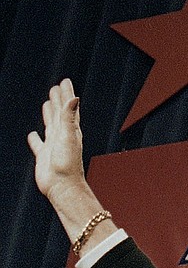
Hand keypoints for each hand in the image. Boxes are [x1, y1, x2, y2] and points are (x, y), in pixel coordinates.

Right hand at [27, 78, 87, 198]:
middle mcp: (63, 136)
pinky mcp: (44, 156)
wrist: (62, 186)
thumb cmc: (67, 163)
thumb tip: (74, 97)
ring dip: (48, 114)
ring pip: (50, 126)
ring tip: (47, 104)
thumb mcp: (69, 136)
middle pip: (60, 114)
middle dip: (58, 100)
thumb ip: (70, 117)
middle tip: (56, 87)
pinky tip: (32, 134)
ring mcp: (53, 146)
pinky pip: (38, 144)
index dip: (66, 94)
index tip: (65, 81)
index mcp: (70, 130)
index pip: (68, 107)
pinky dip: (35, 139)